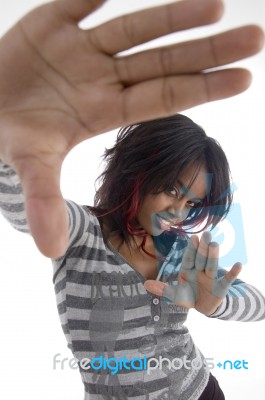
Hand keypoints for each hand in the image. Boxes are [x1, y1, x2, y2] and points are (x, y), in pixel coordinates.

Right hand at [0, 0, 262, 257]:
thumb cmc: (10, 138)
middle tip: (255, 38)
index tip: (245, 79)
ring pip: (133, 30)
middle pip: (162, 62)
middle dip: (206, 50)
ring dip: (172, 17)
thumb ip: (44, 200)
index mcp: (102, 111)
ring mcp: (78, 50)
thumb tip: (52, 251)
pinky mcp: (49, 24)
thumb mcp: (29, 165)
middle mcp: (100, 78)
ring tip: (216, 6)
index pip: (162, 99)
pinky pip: (77, 1)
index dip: (202, 89)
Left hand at [144, 232, 242, 315]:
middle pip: (201, 259)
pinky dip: (233, 273)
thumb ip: (162, 289)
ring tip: (215, 245)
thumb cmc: (189, 296)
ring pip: (212, 266)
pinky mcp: (220, 288)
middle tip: (207, 234)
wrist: (204, 307)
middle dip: (203, 248)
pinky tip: (238, 264)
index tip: (194, 238)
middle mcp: (200, 271)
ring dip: (214, 256)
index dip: (191, 249)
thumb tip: (145, 284)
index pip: (189, 258)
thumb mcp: (175, 295)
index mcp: (188, 270)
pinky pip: (227, 280)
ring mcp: (211, 278)